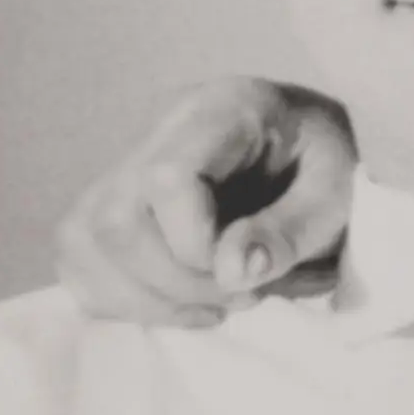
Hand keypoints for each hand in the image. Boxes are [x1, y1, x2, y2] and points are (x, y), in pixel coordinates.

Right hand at [55, 78, 358, 326]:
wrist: (308, 142)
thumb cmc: (325, 162)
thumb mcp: (336, 193)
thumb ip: (290, 231)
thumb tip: (229, 272)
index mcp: (221, 110)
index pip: (167, 177)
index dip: (193, 244)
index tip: (244, 275)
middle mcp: (159, 127)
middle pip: (114, 218)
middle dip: (172, 281)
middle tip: (238, 298)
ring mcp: (125, 160)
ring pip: (82, 239)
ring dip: (144, 296)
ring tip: (212, 304)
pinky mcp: (108, 197)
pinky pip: (77, 257)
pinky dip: (121, 296)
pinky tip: (178, 301)